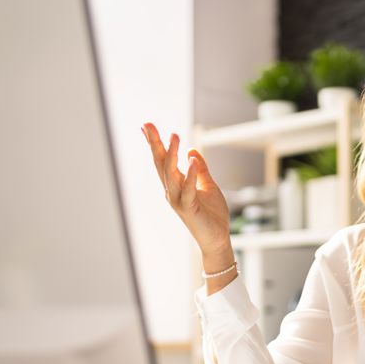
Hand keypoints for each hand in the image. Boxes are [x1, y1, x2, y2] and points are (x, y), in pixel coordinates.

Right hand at [141, 123, 232, 260]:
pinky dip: (191, 175)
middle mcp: (172, 191)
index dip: (155, 143)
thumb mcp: (208, 185)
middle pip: (161, 163)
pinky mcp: (188, 209)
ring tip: (174, 136)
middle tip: (148, 125)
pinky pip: (188, 190)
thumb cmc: (212, 214)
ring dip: (172, 155)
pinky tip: (192, 160)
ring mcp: (178, 200)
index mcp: (176, 184)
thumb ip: (201, 169)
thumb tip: (192, 151)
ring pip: (170, 174)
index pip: (163, 160)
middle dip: (155, 144)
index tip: (146, 125)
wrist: (217, 238)